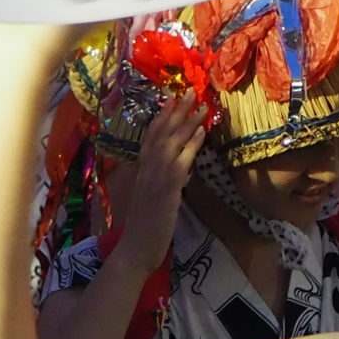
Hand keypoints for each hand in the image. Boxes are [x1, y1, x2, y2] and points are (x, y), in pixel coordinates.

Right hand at [121, 94, 207, 257]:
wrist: (136, 248)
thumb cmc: (143, 227)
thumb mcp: (149, 197)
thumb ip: (158, 180)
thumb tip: (175, 168)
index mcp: (140, 170)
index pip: (150, 136)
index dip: (161, 116)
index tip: (171, 97)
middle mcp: (146, 168)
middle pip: (161, 132)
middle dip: (176, 110)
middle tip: (190, 90)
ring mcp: (156, 176)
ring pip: (172, 141)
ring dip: (188, 120)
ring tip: (201, 103)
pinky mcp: (167, 188)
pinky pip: (182, 160)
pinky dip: (192, 144)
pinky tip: (202, 131)